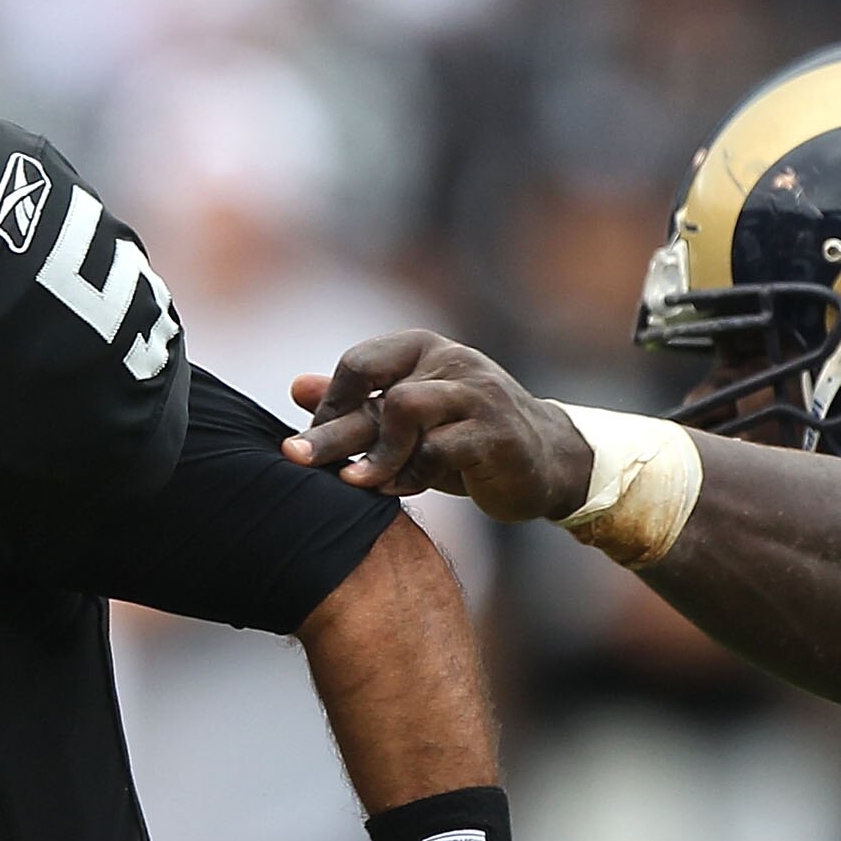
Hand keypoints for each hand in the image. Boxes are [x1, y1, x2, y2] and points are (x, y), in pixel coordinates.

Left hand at [281, 329, 594, 520]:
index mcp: (424, 349)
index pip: (360, 363)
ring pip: (405, 409)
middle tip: (295, 458)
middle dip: (331, 431)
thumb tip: (296, 387)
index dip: (331, 404)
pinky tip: (401, 490)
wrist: (544, 462)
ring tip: (361, 483)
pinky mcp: (495, 433)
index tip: (317, 440)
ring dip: (377, 454)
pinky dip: (411, 475)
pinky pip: (438, 449)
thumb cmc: (465, 439)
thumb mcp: (408, 420)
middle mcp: (451, 361)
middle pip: (376, 391)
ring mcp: (476, 394)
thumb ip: (358, 402)